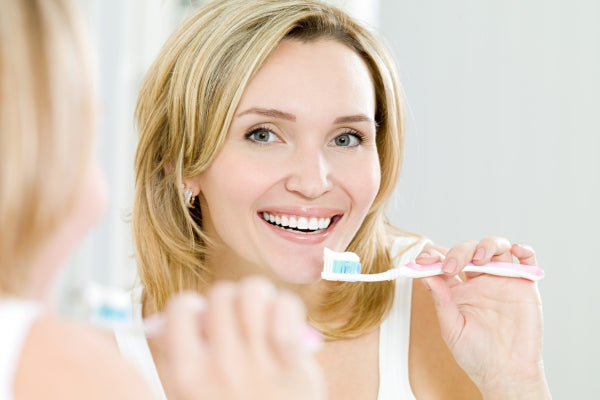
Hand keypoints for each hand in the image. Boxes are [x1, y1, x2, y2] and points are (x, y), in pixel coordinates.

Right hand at [157, 277, 324, 399]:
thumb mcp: (191, 395)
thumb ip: (182, 353)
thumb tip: (186, 308)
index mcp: (187, 375)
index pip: (180, 307)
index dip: (193, 307)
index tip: (204, 318)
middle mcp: (220, 367)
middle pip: (221, 294)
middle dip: (232, 301)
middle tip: (241, 320)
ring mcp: (258, 365)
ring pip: (254, 292)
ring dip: (261, 299)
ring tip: (265, 317)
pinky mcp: (293, 364)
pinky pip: (285, 308)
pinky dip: (287, 310)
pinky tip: (286, 326)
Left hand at [416, 238, 550, 398]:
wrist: (505, 373)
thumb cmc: (476, 355)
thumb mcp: (451, 328)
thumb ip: (441, 300)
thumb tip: (425, 276)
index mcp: (456, 289)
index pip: (443, 261)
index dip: (432, 256)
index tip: (424, 260)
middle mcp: (478, 280)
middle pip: (467, 251)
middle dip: (458, 252)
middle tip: (451, 266)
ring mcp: (501, 280)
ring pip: (495, 248)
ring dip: (486, 245)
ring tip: (479, 259)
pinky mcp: (524, 286)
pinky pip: (527, 260)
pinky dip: (524, 250)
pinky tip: (516, 250)